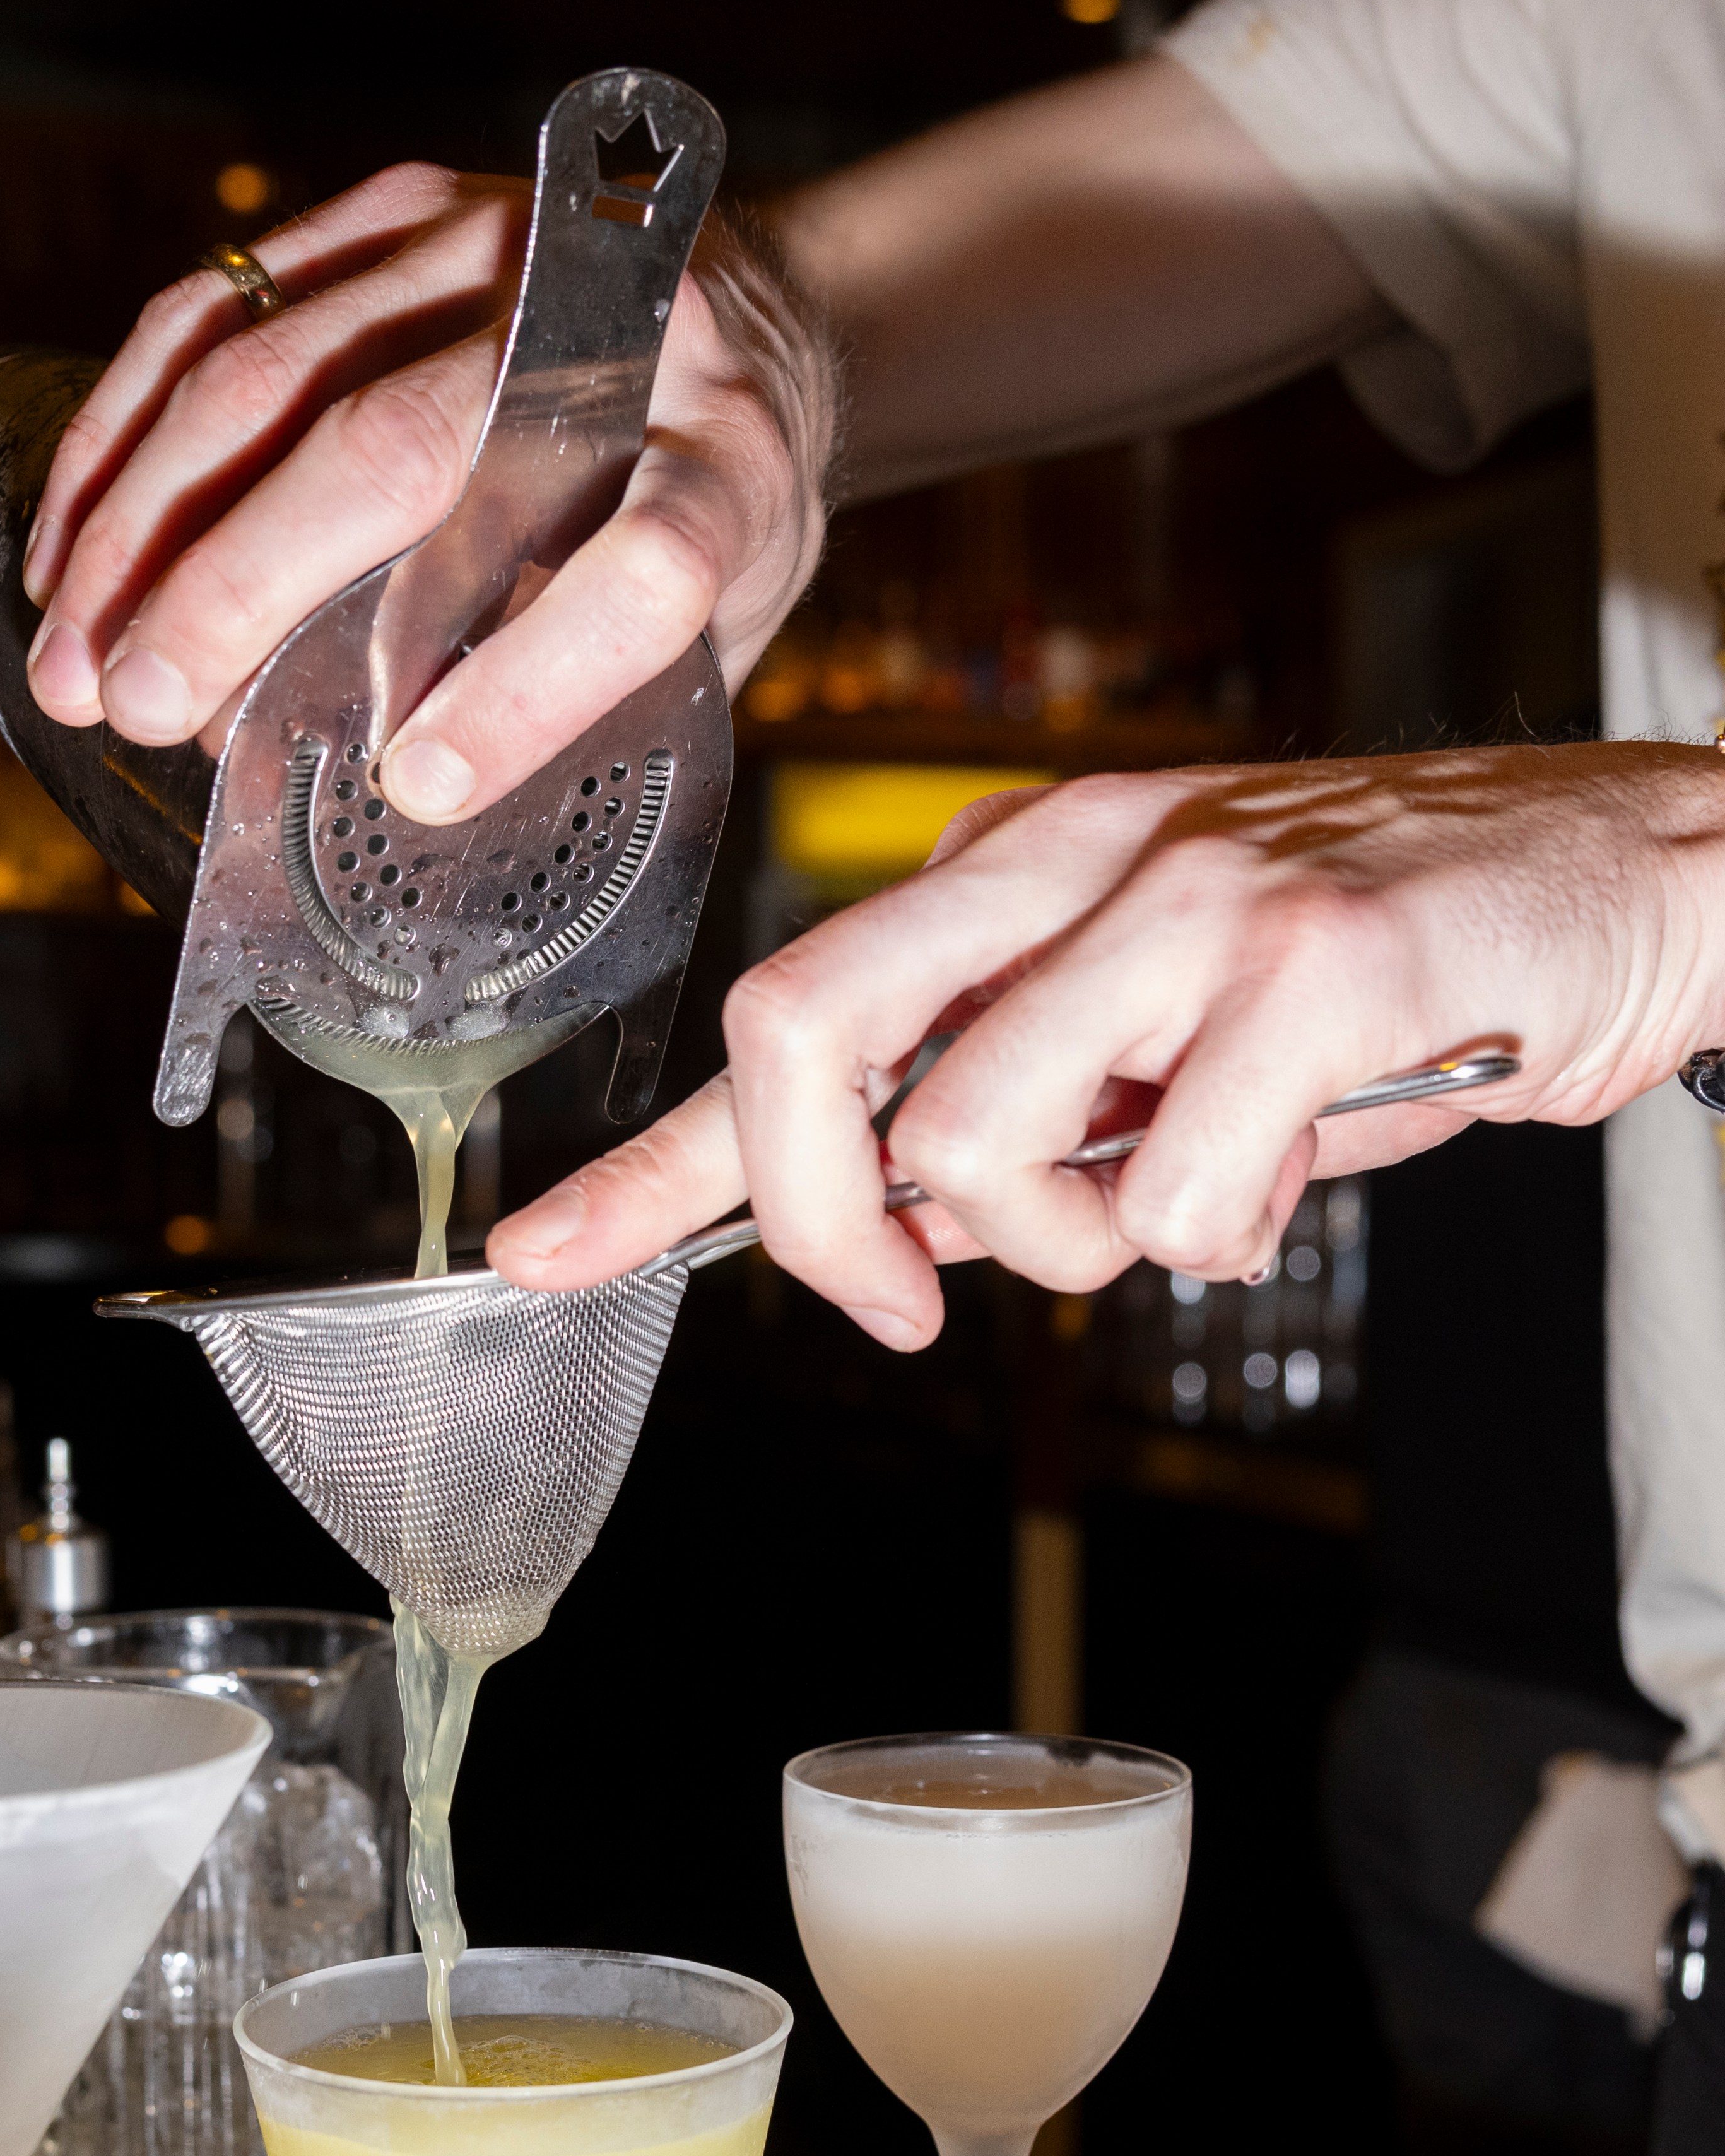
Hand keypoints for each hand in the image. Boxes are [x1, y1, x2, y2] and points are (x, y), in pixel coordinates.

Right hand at [20, 167, 835, 823]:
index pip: (645, 572)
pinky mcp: (396, 214)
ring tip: (77, 660)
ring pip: (279, 372)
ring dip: (148, 525)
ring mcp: (494, 254)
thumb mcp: (721, 632)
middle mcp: (614, 339)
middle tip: (147, 707)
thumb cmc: (716, 508)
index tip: (413, 786)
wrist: (753, 312)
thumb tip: (409, 824)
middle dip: (246, 585)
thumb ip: (601, 713)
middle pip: (407, 447)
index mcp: (725, 471)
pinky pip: (216, 311)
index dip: (529, 687)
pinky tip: (72, 551)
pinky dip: (121, 438)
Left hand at [488, 743, 1724, 1344]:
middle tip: (916, 1296)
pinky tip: (1292, 1170)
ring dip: (1068, 1244)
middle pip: (811, 1038)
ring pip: (983, 1139)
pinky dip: (1222, 1237)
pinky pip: (1178, 1189)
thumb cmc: (1368, 971)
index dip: (646, 1164)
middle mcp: (1067, 859)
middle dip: (822, 1220)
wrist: (1621, 874)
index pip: (781, 1020)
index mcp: (1007, 875)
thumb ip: (1009, 1115)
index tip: (539, 1256)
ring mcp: (1188, 896)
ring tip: (1179, 1201)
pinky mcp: (1316, 956)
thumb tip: (892, 1234)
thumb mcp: (1151, 1029)